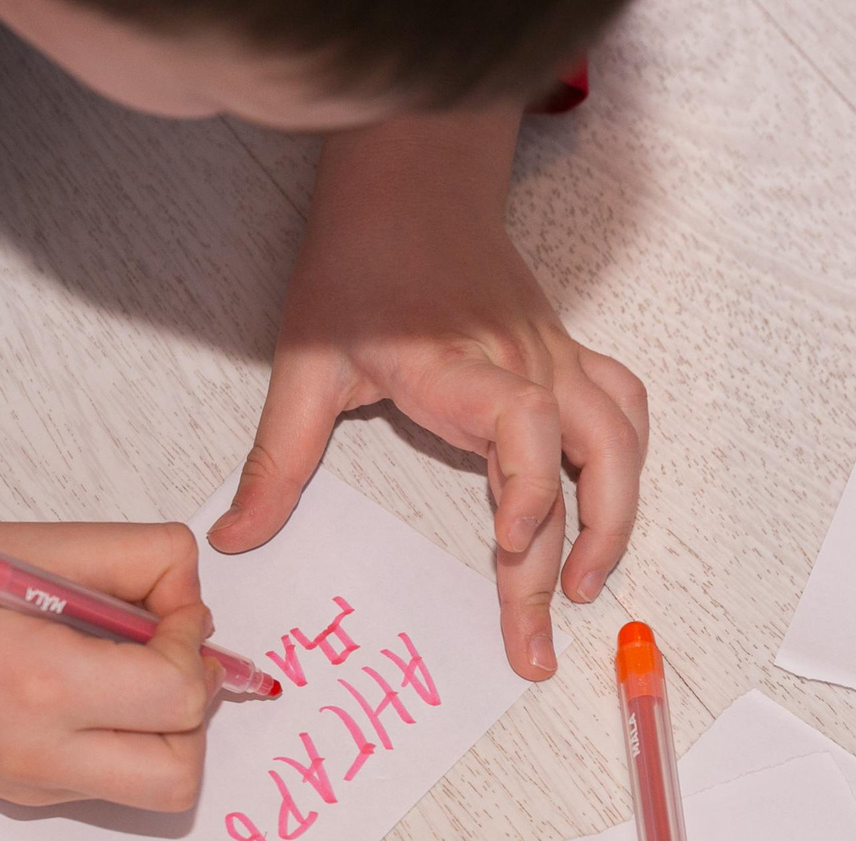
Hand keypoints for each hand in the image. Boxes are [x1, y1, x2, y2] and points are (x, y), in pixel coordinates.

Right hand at [0, 516, 218, 810]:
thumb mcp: (40, 545)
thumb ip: (138, 566)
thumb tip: (195, 606)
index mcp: (43, 682)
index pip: (179, 694)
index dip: (193, 643)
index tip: (168, 608)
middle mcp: (38, 754)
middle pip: (181, 774)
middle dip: (193, 710)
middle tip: (163, 655)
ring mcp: (27, 787)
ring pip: (152, 791)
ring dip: (162, 734)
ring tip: (123, 674)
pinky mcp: (17, 799)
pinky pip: (105, 783)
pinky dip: (118, 741)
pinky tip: (79, 692)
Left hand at [206, 108, 646, 681]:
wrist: (411, 179)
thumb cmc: (358, 264)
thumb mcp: (303, 363)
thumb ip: (275, 458)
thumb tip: (234, 538)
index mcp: (460, 366)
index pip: (526, 424)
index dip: (529, 487)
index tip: (508, 544)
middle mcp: (523, 363)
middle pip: (583, 460)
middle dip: (568, 558)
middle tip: (533, 645)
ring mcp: (553, 357)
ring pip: (620, 440)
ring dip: (614, 517)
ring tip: (583, 588)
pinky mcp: (564, 354)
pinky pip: (620, 411)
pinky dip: (622, 464)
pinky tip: (600, 509)